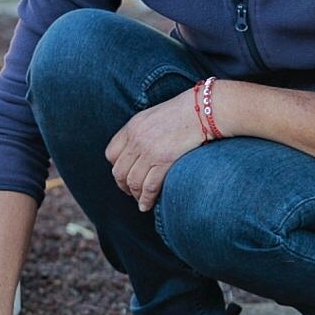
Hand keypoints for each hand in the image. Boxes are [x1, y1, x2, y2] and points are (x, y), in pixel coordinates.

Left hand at [105, 87, 204, 212]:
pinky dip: (146, 199)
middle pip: (119, 171)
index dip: (116, 167)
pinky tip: (146, 205)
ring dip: (135, 195)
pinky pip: (149, 186)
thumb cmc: (183, 113)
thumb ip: (141, 132)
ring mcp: (149, 151)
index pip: (111, 153)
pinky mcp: (164, 161)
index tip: (123, 174)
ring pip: (132, 182)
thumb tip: (137, 151)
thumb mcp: (153, 117)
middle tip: (130, 192)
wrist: (202, 110)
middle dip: (123, 185)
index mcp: (132, 127)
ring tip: (140, 201)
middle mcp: (136, 139)